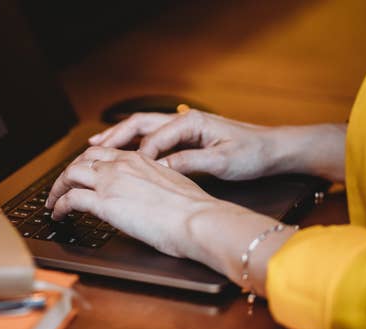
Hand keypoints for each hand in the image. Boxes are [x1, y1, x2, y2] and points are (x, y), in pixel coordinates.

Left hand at [45, 146, 222, 260]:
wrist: (197, 219)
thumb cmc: (193, 209)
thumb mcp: (171, 185)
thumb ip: (152, 183)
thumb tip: (145, 194)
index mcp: (139, 159)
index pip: (103, 153)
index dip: (86, 163)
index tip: (80, 172)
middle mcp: (121, 165)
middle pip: (81, 161)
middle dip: (67, 174)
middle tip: (60, 187)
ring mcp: (111, 182)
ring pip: (70, 175)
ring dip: (57, 189)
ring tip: (53, 202)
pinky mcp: (104, 202)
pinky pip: (70, 199)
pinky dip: (59, 206)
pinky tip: (58, 215)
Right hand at [88, 110, 346, 181]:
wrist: (275, 149)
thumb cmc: (254, 153)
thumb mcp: (224, 161)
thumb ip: (190, 161)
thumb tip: (162, 167)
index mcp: (191, 121)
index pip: (152, 138)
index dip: (134, 155)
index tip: (118, 172)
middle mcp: (182, 120)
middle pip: (138, 125)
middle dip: (113, 137)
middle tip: (90, 150)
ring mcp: (182, 127)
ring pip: (141, 129)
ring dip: (118, 137)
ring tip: (95, 146)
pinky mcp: (185, 137)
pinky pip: (151, 137)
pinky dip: (132, 144)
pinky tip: (122, 154)